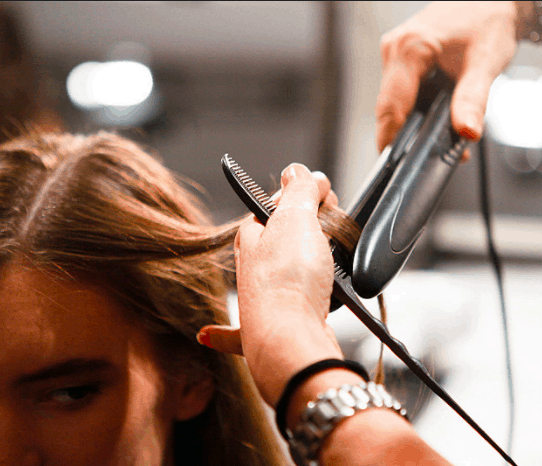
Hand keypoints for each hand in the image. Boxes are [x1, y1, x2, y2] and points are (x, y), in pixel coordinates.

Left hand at [198, 164, 342, 406]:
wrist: (290, 342)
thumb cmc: (289, 284)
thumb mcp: (296, 220)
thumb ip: (298, 191)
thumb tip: (297, 171)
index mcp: (250, 239)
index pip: (274, 205)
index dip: (303, 197)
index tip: (326, 197)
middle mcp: (251, 269)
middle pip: (281, 238)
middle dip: (309, 230)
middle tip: (332, 232)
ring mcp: (264, 300)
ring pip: (280, 273)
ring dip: (302, 266)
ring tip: (329, 268)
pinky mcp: (281, 325)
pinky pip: (259, 320)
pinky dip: (228, 331)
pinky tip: (209, 333)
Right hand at [376, 1, 518, 153]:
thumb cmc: (488, 20)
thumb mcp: (486, 62)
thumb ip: (473, 100)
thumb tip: (466, 133)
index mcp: (409, 48)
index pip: (391, 106)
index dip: (392, 139)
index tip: (397, 164)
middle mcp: (395, 49)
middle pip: (390, 108)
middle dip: (409, 135)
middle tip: (436, 154)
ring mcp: (395, 54)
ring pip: (395, 102)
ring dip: (415, 123)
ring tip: (445, 135)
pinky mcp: (401, 58)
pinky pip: (402, 93)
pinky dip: (418, 109)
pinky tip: (438, 116)